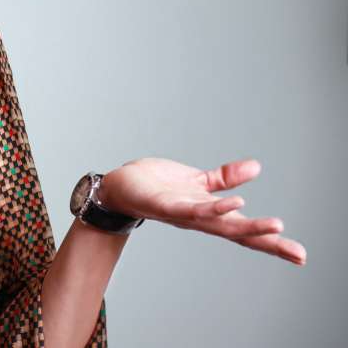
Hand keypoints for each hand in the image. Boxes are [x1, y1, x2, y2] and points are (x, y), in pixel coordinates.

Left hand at [98, 157, 306, 265]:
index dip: (272, 243)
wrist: (121, 186)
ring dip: (249, 226)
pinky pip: (195, 208)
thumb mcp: (198, 180)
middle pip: (240, 234)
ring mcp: (185, 214)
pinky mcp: (167, 205)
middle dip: (269, 243)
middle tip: (298, 253)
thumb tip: (256, 167)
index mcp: (211, 214)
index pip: (246, 231)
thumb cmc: (158, 186)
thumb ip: (225, 178)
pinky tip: (235, 204)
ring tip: (277, 225)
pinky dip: (215, 207)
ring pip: (221, 224)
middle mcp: (201, 220)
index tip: (301, 255)